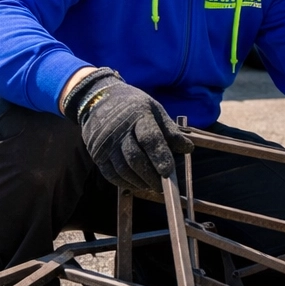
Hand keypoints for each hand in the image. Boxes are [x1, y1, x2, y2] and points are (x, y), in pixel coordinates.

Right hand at [62, 68, 192, 195]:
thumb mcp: (155, 110)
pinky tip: (137, 185)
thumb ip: (170, 131)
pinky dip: (125, 183)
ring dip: (139, 182)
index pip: (149, 138)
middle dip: (151, 176)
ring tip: (152, 186)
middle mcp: (119, 130)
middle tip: (163, 186)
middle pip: (135, 158)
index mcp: (138, 115)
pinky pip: (111, 174)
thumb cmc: (133, 106)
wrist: (99, 99)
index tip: (169, 172)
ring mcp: (105, 143)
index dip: (160, 156)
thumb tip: (188, 149)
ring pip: (123, 169)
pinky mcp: (96, 154)